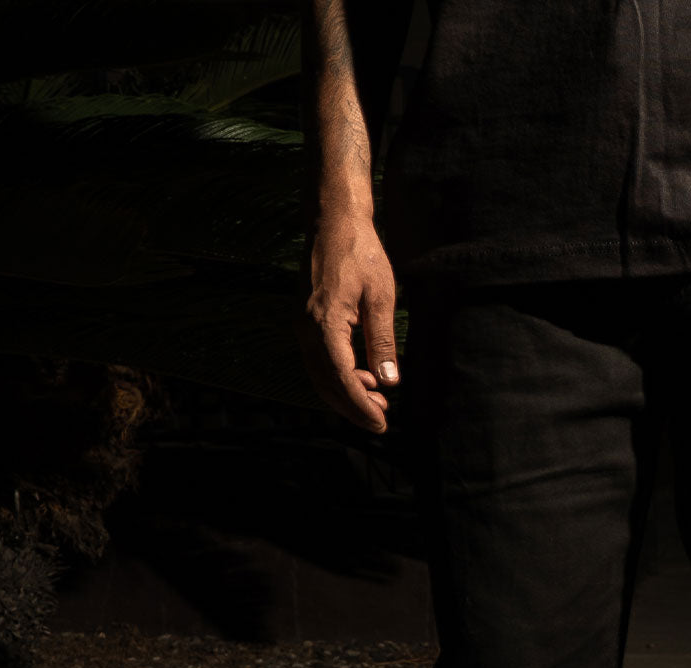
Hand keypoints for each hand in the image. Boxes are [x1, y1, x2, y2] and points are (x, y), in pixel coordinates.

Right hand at [295, 212, 400, 433]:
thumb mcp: (381, 297)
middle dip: (353, 407)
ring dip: (345, 394)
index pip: (342, 379)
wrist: (332, 222)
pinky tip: (361, 377)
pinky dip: (337, 377)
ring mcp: (302, 325)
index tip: (382, 423)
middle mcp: (306, 328)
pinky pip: (318, 361)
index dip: (361, 406)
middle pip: (327, 384)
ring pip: (320, 376)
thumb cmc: (360, 254)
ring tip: (376, 400)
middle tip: (382, 419)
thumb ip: (383, 341)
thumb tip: (388, 382)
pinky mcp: (305, 322)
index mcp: (325, 323)